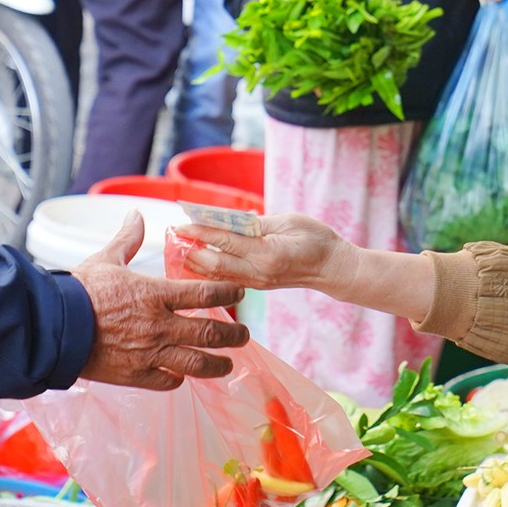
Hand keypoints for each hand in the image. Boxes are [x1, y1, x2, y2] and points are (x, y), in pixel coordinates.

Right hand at [74, 211, 250, 389]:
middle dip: (233, 335)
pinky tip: (183, 375)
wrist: (52, 326)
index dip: (228, 293)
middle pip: (210, 333)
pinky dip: (179, 378)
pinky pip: (167, 381)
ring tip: (228, 364)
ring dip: (217, 364)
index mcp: (155, 294)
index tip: (239, 293)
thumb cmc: (78, 290)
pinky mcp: (134, 375)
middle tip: (244, 335)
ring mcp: (149, 353)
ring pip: (196, 363)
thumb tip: (136, 215)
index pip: (205, 293)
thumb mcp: (106, 259)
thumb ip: (128, 240)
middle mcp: (159, 325)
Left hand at [174, 213, 350, 293]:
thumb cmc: (316, 239)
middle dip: (192, 249)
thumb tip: (228, 221)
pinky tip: (198, 262)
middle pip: (214, 263)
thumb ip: (257, 224)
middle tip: (174, 235)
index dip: (201, 231)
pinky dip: (210, 270)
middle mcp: (258, 271)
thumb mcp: (287, 222)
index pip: (225, 241)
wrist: (333, 268)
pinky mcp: (257, 285)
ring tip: (179, 248)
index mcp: (266, 252)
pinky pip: (227, 278)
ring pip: (218, 274)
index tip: (181, 223)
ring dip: (197, 262)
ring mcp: (257, 282)